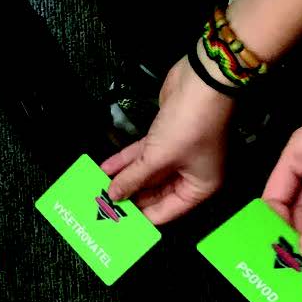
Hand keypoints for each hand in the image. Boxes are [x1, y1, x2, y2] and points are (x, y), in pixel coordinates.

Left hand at [102, 55, 233, 223]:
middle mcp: (190, 175)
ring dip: (123, 179)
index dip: (141, 218)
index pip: (165, 213)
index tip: (116, 223)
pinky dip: (125, 161)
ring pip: (146, 174)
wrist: (204, 79)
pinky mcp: (165, 138)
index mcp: (199, 188)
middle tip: (102, 207)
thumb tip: (113, 196)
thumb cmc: (189, 125)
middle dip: (129, 198)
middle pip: (154, 194)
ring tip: (98, 189)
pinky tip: (105, 168)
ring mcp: (178, 156)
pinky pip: (143, 156)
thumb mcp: (158, 158)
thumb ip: (133, 179)